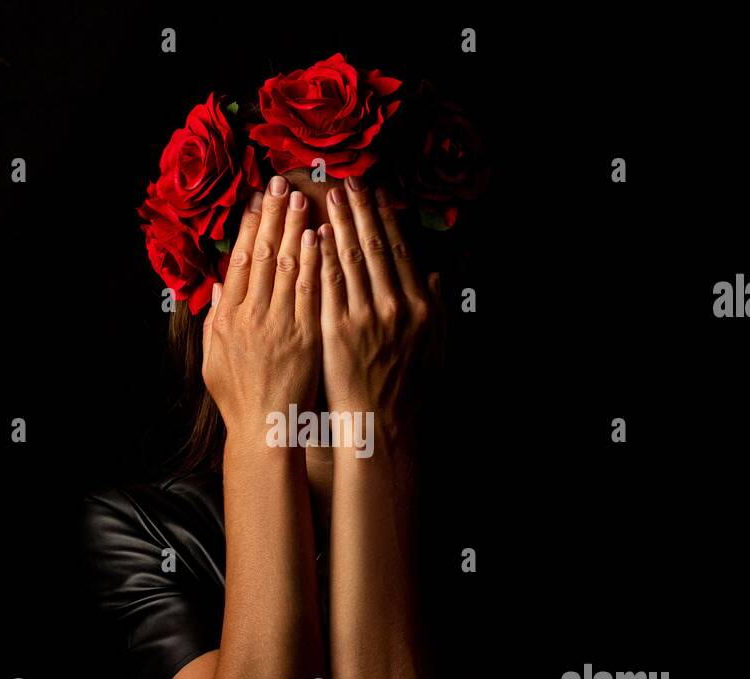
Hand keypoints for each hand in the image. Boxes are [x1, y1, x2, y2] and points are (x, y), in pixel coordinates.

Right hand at [201, 175, 320, 442]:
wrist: (265, 430)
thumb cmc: (241, 399)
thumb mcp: (213, 359)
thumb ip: (215, 320)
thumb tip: (218, 286)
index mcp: (228, 317)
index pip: (239, 259)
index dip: (249, 225)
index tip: (257, 199)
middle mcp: (250, 315)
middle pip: (262, 254)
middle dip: (272, 215)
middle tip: (280, 182)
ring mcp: (278, 324)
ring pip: (286, 266)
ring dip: (294, 228)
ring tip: (302, 197)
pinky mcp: (304, 336)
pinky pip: (310, 291)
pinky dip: (314, 262)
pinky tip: (319, 236)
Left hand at [316, 176, 442, 421]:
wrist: (383, 425)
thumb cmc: (409, 391)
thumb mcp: (438, 348)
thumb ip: (437, 309)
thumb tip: (434, 275)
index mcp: (420, 307)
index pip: (401, 251)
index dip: (386, 219)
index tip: (375, 194)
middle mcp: (396, 306)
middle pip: (375, 247)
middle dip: (360, 210)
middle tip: (347, 182)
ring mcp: (365, 317)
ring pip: (350, 259)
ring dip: (338, 224)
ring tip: (327, 198)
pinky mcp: (336, 330)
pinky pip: (326, 284)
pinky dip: (319, 256)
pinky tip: (311, 236)